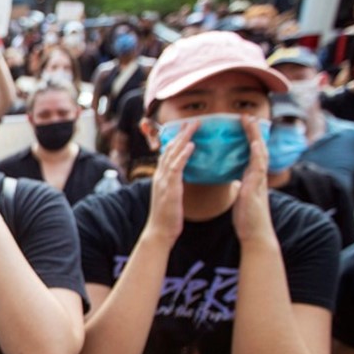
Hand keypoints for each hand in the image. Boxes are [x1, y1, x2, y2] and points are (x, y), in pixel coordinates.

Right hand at [143, 119, 195, 247]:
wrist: (159, 232)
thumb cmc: (168, 218)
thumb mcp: (171, 198)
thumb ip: (175, 186)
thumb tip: (182, 180)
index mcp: (161, 178)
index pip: (167, 154)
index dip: (176, 141)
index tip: (186, 130)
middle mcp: (160, 176)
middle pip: (169, 149)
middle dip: (181, 134)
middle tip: (192, 121)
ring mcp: (163, 180)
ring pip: (173, 154)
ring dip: (184, 138)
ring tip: (194, 126)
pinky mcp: (169, 187)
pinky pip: (177, 166)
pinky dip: (184, 154)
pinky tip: (191, 145)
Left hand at [232, 116, 275, 243]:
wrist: (255, 234)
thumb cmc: (247, 217)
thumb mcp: (243, 196)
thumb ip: (243, 184)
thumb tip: (239, 178)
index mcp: (252, 177)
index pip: (251, 152)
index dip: (248, 137)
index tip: (243, 123)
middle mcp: (258, 177)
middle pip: (258, 148)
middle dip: (253, 132)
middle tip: (247, 115)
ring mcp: (259, 182)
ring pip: (260, 154)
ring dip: (256, 137)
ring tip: (251, 122)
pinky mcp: (256, 189)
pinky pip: (258, 169)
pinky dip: (258, 156)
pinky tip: (256, 145)